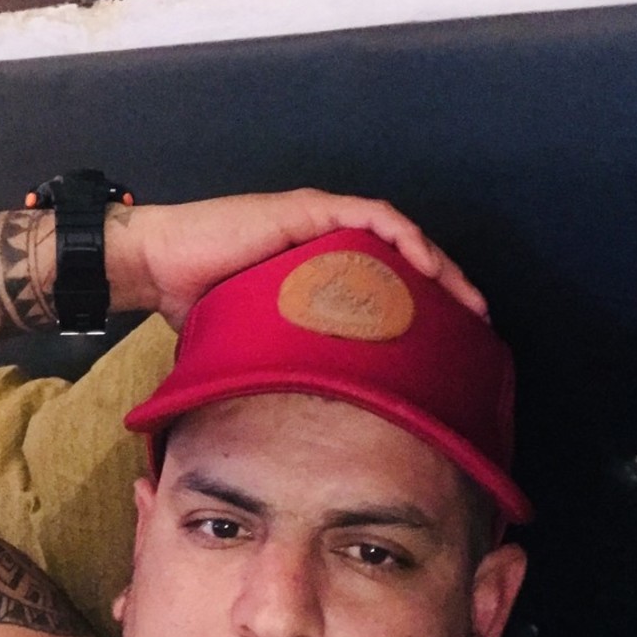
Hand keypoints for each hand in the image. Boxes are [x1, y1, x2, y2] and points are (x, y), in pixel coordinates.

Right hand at [109, 190, 486, 330]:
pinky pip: (370, 217)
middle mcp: (326, 245)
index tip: (453, 347)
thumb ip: (283, 366)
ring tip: (466, 300)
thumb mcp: (255, 344)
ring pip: (398, 237)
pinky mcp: (309, 209)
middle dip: (447, 291)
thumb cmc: (197, 306)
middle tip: (478, 326)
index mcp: (319, 274)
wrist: (158, 268)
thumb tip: (299, 427)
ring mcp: (320, 223)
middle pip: (404, 262)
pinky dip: (404, 238)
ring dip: (438, 267)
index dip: (424, 312)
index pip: (386, 287)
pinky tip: (426, 266)